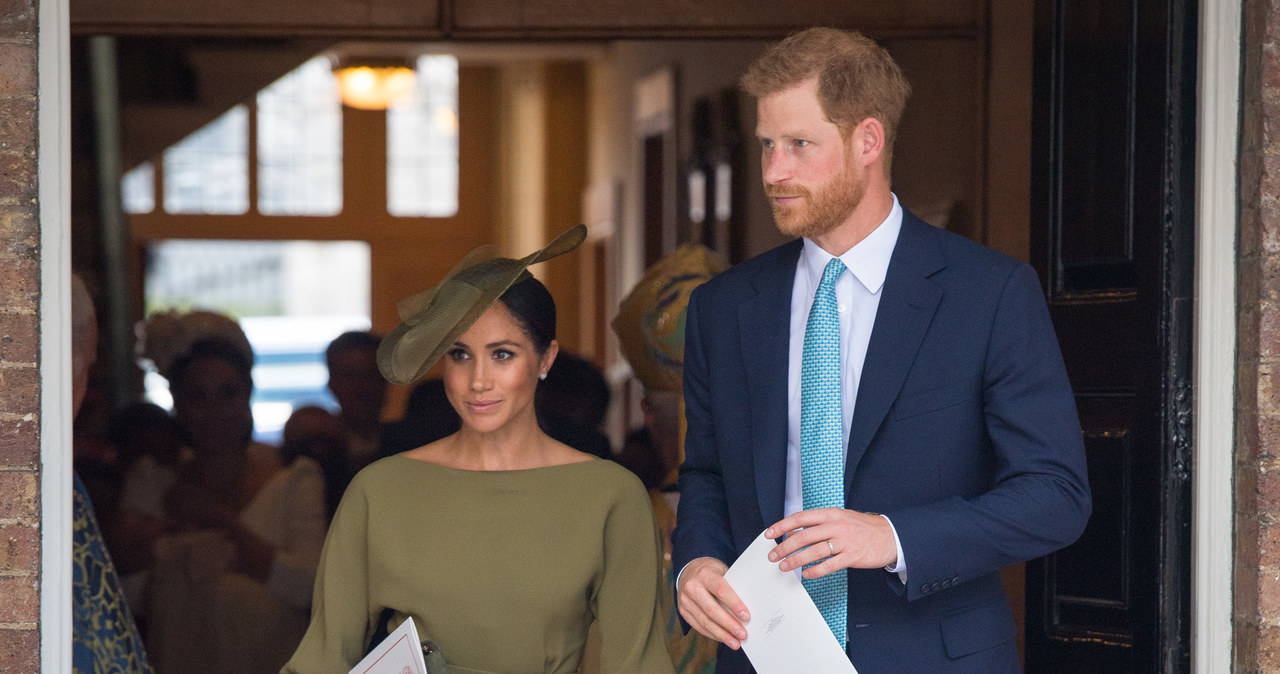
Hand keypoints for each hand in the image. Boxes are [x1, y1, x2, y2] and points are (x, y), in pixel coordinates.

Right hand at [676, 556, 749, 649]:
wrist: (690, 570)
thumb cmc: (712, 572)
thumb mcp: (722, 572)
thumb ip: (732, 587)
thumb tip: (748, 609)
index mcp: (705, 574)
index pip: (721, 591)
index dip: (734, 605)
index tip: (746, 617)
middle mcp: (692, 587)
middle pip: (712, 610)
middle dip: (729, 624)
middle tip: (743, 634)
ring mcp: (685, 600)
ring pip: (705, 621)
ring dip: (722, 634)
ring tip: (735, 642)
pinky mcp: (683, 610)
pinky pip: (698, 626)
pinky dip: (713, 634)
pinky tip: (724, 639)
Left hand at [765, 508, 896, 578]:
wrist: (890, 535)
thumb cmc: (862, 528)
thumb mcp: (839, 519)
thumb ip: (817, 525)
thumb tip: (793, 534)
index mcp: (830, 514)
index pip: (800, 518)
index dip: (782, 526)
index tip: (769, 534)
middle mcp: (836, 525)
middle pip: (804, 536)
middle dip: (784, 547)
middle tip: (773, 556)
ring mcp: (844, 541)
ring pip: (814, 551)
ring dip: (796, 560)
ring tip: (784, 567)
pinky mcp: (852, 556)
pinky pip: (830, 565)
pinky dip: (816, 571)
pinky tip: (806, 575)